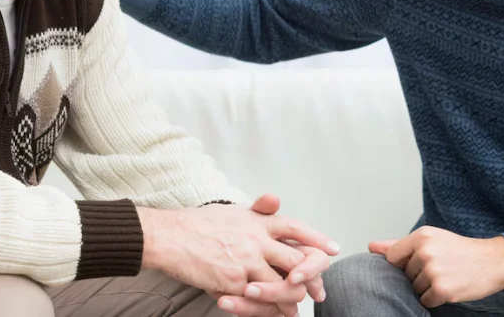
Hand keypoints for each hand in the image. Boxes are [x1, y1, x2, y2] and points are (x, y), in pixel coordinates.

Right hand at [138, 194, 338, 315]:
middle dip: (312, 278)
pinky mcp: (233, 281)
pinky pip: (258, 300)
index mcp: (259, 221)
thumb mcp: (232, 210)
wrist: (170, 237)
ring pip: (283, 286)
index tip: (332, 249)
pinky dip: (267, 309)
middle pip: (297, 260)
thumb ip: (257, 209)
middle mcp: (257, 239)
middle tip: (319, 290)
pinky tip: (272, 314)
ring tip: (294, 308)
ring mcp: (246, 261)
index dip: (317, 239)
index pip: (296, 228)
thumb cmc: (199, 224)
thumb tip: (275, 199)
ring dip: (292, 299)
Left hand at [370, 227, 503, 307]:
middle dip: (419, 276)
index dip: (404, 264)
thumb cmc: (460, 250)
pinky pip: (425, 301)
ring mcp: (433, 271)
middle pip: (405, 275)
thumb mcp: (431, 239)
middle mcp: (425, 252)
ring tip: (447, 276)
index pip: (392, 257)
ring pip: (415, 289)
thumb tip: (371, 247)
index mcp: (421, 236)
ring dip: (428, 288)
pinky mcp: (442, 289)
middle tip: (442, 268)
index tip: (420, 263)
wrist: (493, 261)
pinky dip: (436, 298)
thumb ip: (399, 244)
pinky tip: (450, 287)